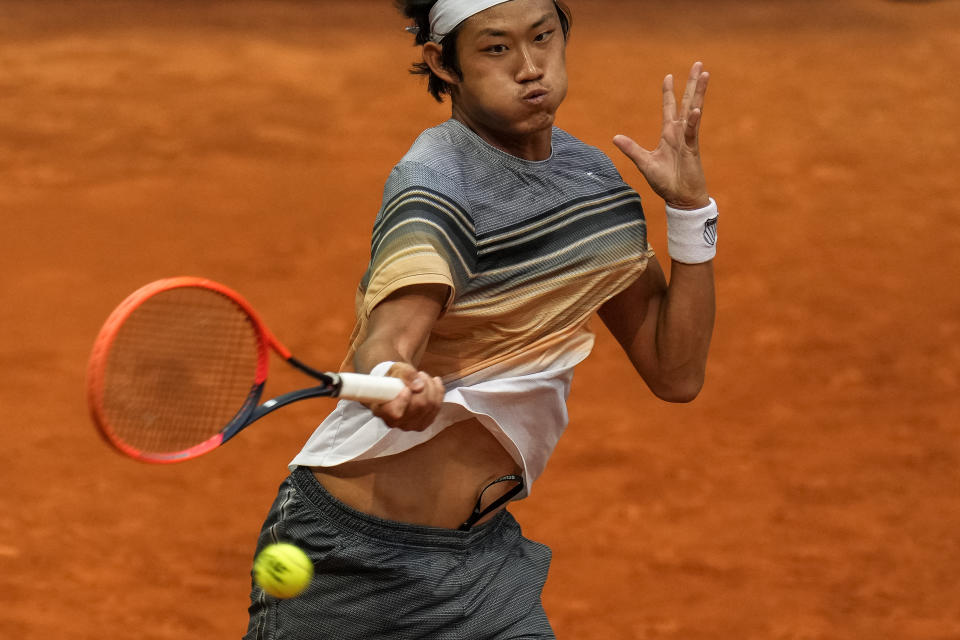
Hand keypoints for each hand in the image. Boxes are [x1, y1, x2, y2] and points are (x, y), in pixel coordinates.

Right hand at [369, 362, 443, 430]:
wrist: (398, 385)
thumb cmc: (394, 377)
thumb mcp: (396, 370)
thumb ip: (405, 375)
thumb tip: (419, 387)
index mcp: (381, 411)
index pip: (395, 413)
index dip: (404, 400)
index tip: (406, 388)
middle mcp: (395, 422)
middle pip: (418, 407)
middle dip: (424, 386)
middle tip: (420, 374)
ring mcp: (410, 425)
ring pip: (430, 407)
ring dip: (432, 388)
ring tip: (424, 377)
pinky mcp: (423, 423)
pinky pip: (437, 408)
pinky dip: (438, 392)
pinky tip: (435, 382)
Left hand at [613, 61, 710, 209]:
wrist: (680, 198)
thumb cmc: (665, 182)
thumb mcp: (644, 163)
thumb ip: (631, 149)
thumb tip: (615, 137)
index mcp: (668, 134)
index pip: (669, 108)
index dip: (669, 92)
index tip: (669, 76)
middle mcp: (680, 132)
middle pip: (686, 102)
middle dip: (691, 83)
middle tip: (698, 64)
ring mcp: (688, 139)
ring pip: (694, 110)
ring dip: (698, 92)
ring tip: (705, 74)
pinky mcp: (692, 149)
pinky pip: (692, 132)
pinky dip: (693, 121)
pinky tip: (695, 110)